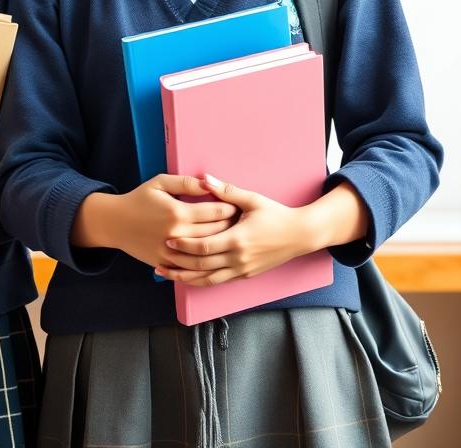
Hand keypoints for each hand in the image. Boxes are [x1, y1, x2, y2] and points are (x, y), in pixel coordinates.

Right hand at [95, 174, 237, 267]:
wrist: (115, 223)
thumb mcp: (160, 183)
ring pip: (206, 253)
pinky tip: (214, 257)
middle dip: (231, 226)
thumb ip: (186, 183)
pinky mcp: (166, 264)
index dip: (230, 208)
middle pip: (215, 232)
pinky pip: (191, 268)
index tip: (238, 206)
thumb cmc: (139, 199)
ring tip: (231, 239)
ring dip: (221, 246)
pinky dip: (205, 263)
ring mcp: (171, 252)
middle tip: (241, 222)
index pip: (215, 211)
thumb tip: (209, 183)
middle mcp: (177, 234)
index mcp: (178, 212)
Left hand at [154, 174, 310, 285]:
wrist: (299, 235)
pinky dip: (200, 281)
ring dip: (186, 278)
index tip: (169, 239)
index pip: (205, 246)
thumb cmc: (275, 215)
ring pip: (208, 279)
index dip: (185, 245)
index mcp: (238, 239)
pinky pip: (218, 282)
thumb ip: (225, 191)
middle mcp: (239, 259)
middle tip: (160, 256)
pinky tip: (187, 277)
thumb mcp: (251, 199)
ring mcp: (242, 270)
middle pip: (202, 265)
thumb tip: (203, 178)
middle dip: (179, 263)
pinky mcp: (245, 275)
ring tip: (166, 273)